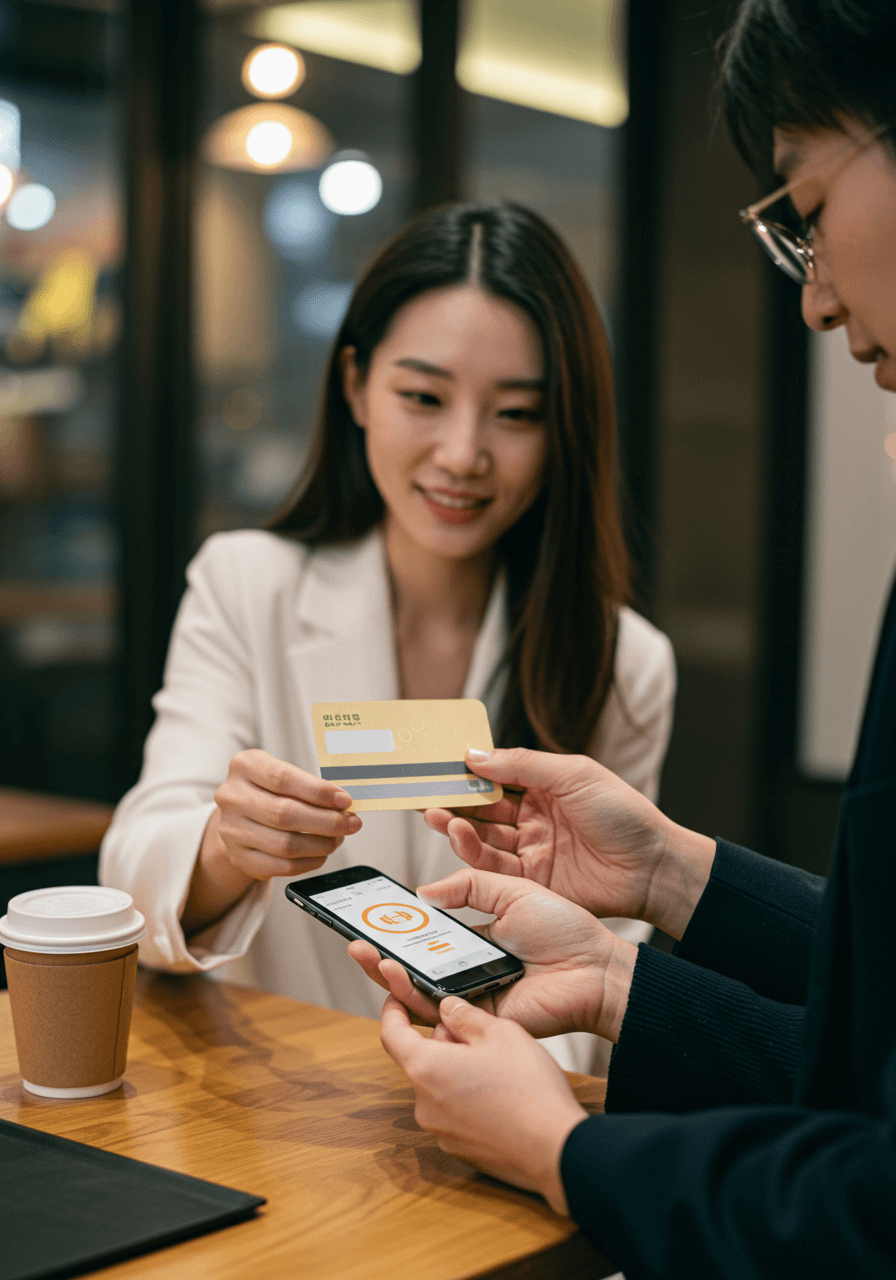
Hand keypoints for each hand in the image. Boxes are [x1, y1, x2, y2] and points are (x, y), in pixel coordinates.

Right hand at [182, 749, 360, 932]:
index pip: (283, 778)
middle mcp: (232, 796)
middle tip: (351, 823)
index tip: (344, 800)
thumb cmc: (270, 790)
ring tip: (338, 838)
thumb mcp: (285, 775)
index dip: (318, 791)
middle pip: (284, 814)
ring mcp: (231, 829)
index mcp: (245, 766)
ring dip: (320, 844)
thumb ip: (310, 786)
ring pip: (283, 844)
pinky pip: (280, 866)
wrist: (240, 815)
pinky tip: (321, 853)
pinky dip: (308, 862)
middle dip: (326, 822)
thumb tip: (344, 804)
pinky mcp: (238, 857)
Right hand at [348, 868, 636, 1042]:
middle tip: (356, 938)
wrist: (598, 967)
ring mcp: (472, 995)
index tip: (373, 913)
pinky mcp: (479, 1019)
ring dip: (388, 973)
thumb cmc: (565, 929)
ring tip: (367, 955)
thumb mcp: (512, 890)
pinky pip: (439, 1011)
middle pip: (414, 964)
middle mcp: (469, 968)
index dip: (399, 926)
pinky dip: (413, 996)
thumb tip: (424, 892)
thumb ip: (470, 886)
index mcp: (475, 938)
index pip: (426, 933)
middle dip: (381, 953)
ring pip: (418, 990)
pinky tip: (397, 975)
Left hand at [380, 994, 587, 1213]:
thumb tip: (447, 1008)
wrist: (555, 1151)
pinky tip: (503, 1099)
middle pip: (422, 1060)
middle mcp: (424, 1104)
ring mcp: (440, 1132)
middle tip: (482, 1036)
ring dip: (459, 1072)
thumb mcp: (501, 1033)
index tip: (397, 999)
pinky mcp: (459, 1150)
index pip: (391, 1035)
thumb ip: (466, 1016)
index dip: (393, 1012)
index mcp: (427, 1068)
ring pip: (440, 1087)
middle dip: (446, 1043)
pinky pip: (455, 1113)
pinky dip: (469, 1100)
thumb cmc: (529, 1090)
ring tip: (501, 1070)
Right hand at [425, 748, 714, 939]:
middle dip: (453, 801)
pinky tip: (460, 839)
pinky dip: (472, 854)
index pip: (496, 775)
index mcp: (544, 787)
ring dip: (457, 826)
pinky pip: (494, 868)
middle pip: (483, 808)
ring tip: (439, 816)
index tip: (436, 766)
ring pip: (483, 837)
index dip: (466, 772)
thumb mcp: (573, 775)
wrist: (653, 867)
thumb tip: (474, 755)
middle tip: (424, 794)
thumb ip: (522, 764)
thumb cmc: (623, 814)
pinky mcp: (532, 882)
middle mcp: (533, 818)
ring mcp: (531, 850)